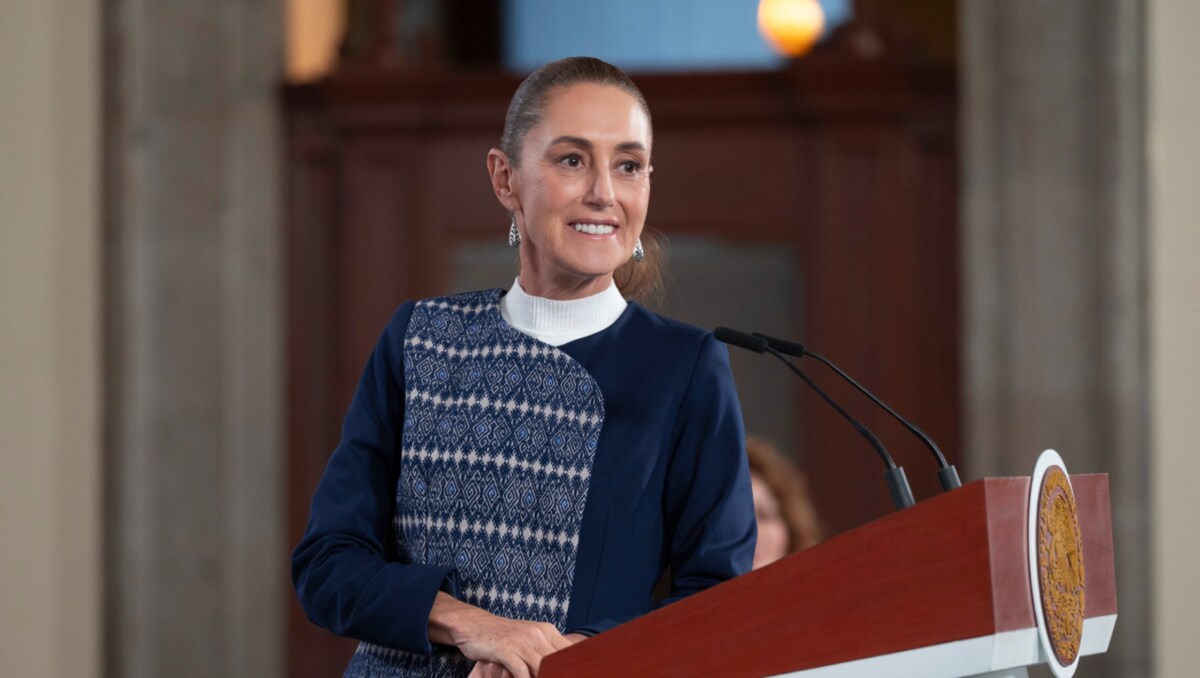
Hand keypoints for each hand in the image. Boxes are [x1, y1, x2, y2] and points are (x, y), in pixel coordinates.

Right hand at [430, 593, 572, 677]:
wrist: (473, 624)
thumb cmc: (502, 636)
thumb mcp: (528, 639)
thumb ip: (544, 652)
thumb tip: (562, 669)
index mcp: (547, 630)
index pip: (569, 652)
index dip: (574, 669)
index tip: (578, 675)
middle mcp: (537, 634)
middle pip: (557, 662)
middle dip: (560, 675)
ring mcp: (521, 641)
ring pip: (541, 667)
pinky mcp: (505, 649)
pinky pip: (520, 670)